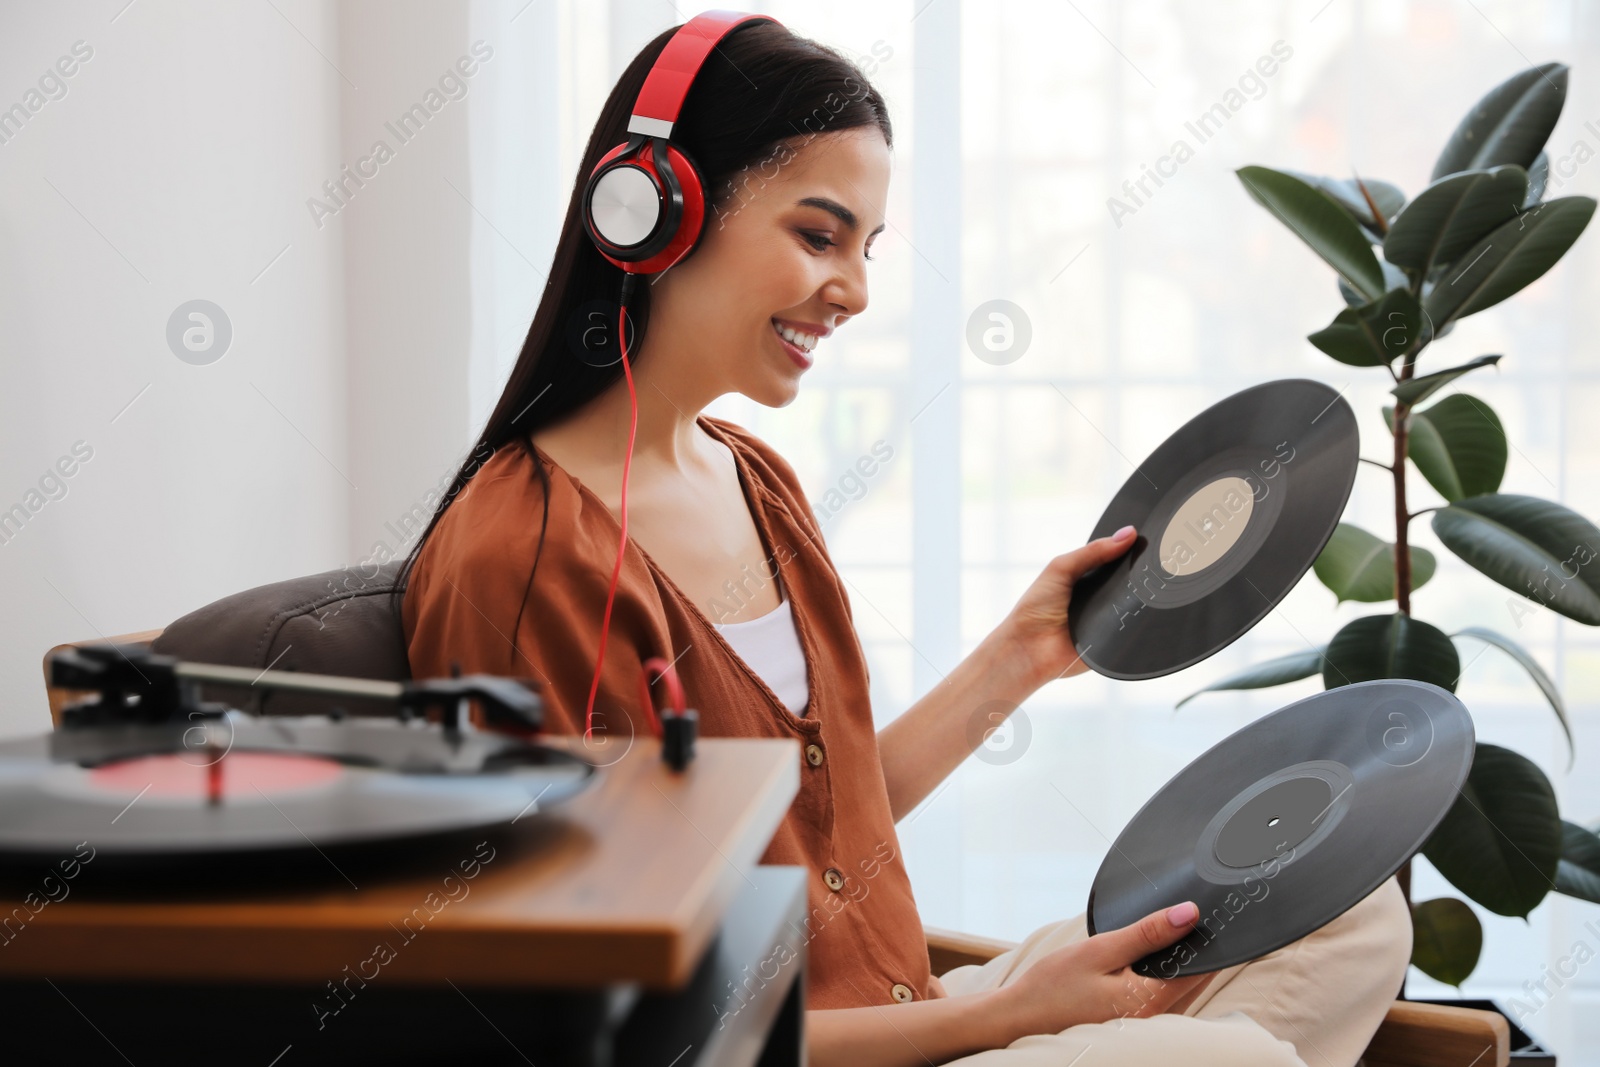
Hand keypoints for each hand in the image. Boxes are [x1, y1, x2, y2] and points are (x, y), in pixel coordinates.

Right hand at [983, 900, 1216, 1041]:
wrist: (1020, 1019)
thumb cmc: (1053, 987)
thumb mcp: (1100, 950)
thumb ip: (1146, 933)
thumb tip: (1188, 914)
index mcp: (1151, 1001)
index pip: (1201, 968)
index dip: (1209, 940)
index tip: (1212, 916)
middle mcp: (1156, 1021)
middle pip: (1195, 981)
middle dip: (1195, 951)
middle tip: (1187, 920)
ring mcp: (1146, 1028)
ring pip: (1182, 992)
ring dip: (1180, 966)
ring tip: (1164, 938)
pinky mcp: (1134, 1027)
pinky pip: (1164, 1001)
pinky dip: (1164, 979)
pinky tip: (1145, 964)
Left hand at [993, 525, 1136, 684]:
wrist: (1029, 651)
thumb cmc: (1034, 609)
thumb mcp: (1060, 569)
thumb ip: (1092, 552)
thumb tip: (1127, 534)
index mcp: (1087, 578)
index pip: (1115, 561)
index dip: (1129, 550)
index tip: (1145, 539)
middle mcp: (1100, 598)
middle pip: (1128, 582)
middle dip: (1138, 574)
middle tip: (1153, 563)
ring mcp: (1108, 620)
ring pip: (1134, 605)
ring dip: (1138, 598)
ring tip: (1148, 587)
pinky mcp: (1115, 641)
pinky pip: (1132, 630)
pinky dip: (1135, 622)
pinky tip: (1139, 613)